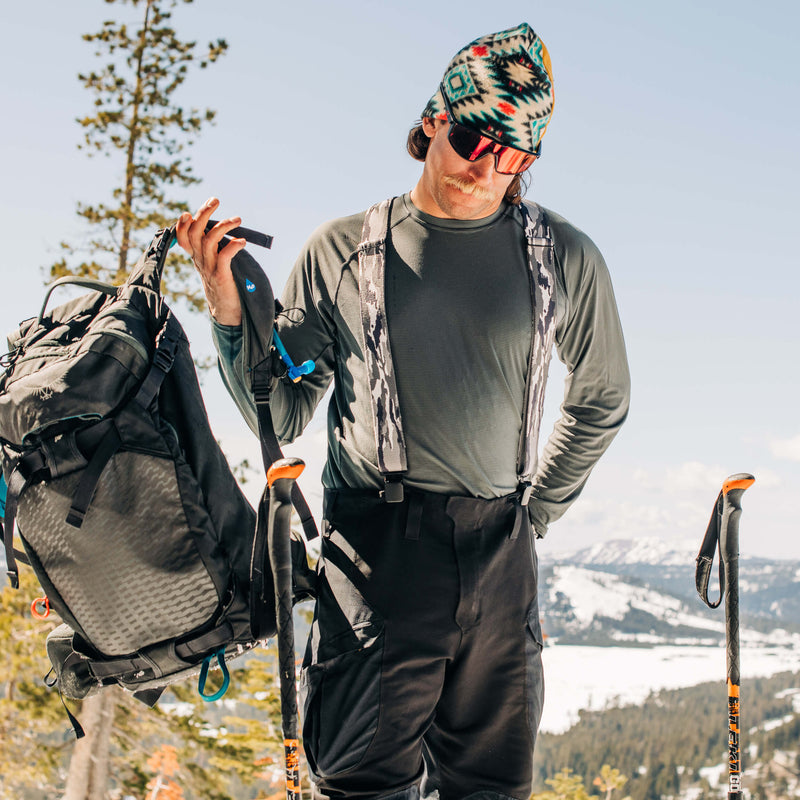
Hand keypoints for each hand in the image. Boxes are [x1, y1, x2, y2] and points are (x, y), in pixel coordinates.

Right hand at [175, 197, 245, 325]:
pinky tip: (242, 242)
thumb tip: (221, 226)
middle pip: (195, 232)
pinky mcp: (221, 276)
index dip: (183, 224)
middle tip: (216, 200)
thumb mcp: (215, 263)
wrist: (228, 311)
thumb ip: (215, 247)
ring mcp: (209, 268)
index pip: (182, 237)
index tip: (189, 211)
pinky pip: (224, 256)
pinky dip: (233, 246)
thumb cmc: (225, 283)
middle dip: (204, 213)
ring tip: (238, 219)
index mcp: (196, 256)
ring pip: (209, 240)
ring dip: (223, 226)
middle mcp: (200, 260)